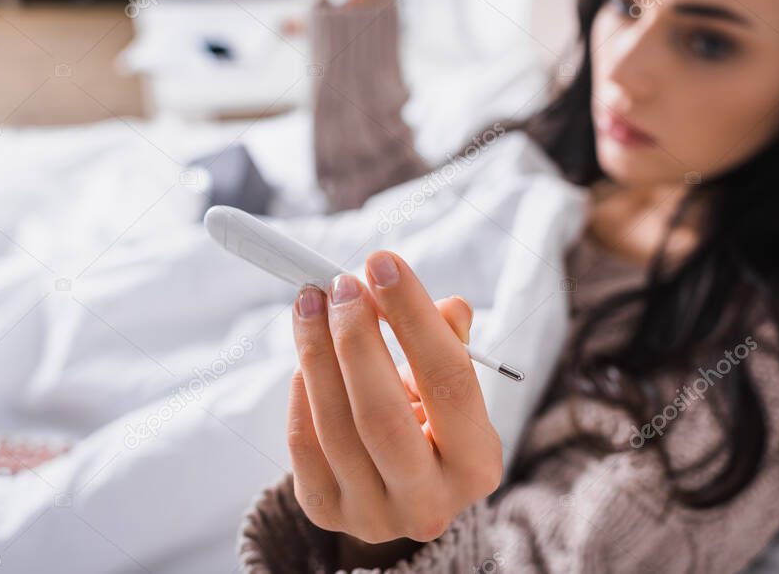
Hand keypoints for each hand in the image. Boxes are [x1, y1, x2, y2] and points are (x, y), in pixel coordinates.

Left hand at [286, 250, 502, 556]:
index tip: (383, 264)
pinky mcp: (329, 513)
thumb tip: (447, 305)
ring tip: (310, 303)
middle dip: (356, 338)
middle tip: (340, 284)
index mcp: (476, 465)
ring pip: (334, 426)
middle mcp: (429, 502)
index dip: (413, 317)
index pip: (449, 380)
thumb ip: (449, 342)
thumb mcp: (453, 389)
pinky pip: (305, 445)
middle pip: (382, 414)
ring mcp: (374, 515)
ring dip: (316, 352)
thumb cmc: (433, 423)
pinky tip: (306, 354)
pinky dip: (301, 393)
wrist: (404, 493)